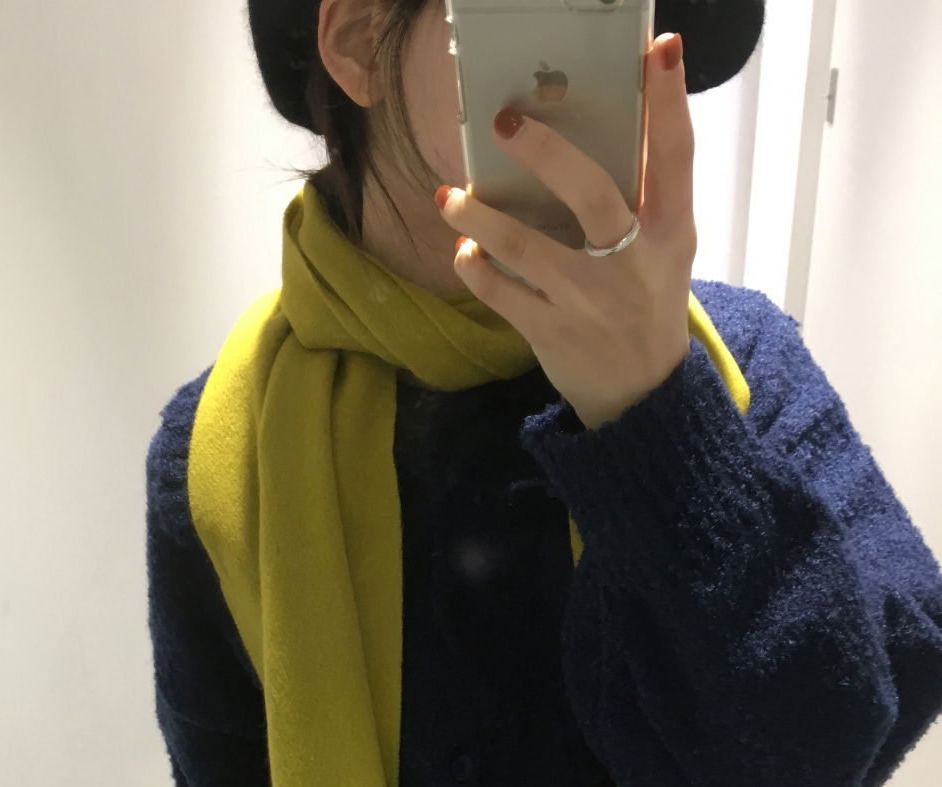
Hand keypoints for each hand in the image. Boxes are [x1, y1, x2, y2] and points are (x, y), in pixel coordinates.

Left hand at [435, 32, 695, 430]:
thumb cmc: (648, 304)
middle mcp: (632, 263)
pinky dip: (474, 268)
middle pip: (590, 193)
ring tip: (450, 197)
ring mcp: (588, 300)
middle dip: (545, 152)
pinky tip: (464, 251)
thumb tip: (604, 123)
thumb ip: (646, 197)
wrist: (642, 396)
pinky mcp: (551, 332)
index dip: (668, 103)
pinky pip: (501, 293)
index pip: (675, 157)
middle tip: (504, 120)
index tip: (659, 49)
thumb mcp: (667, 251)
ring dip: (480, 216)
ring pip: (525, 247)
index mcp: (672, 234)